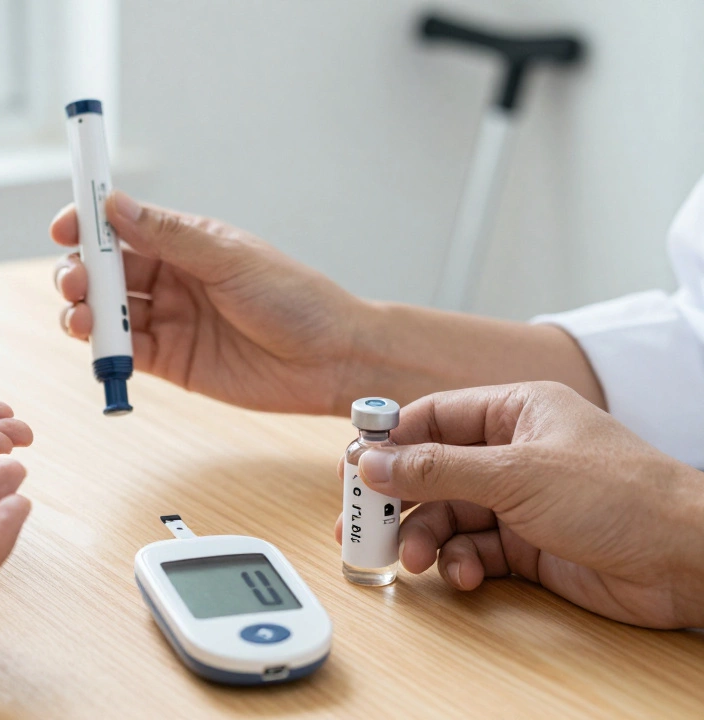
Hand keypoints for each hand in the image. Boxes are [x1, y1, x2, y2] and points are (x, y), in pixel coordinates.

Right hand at [50, 191, 366, 414]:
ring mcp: (167, 319)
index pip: (122, 225)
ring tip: (83, 317)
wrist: (331, 360)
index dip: (88, 223)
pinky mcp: (169, 361)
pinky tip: (99, 349)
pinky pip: (124, 353)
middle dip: (79, 273)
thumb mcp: (231, 260)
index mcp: (185, 242)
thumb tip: (115, 204)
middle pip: (104, 270)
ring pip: (106, 312)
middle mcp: (170, 277)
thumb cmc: (294, 299)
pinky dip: (104, 352)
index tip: (64, 228)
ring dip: (84, 311)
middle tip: (76, 283)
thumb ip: (170, 236)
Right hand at [334, 382, 703, 628]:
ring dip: (426, 537)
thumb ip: (437, 469)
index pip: (435, 416)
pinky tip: (462, 575)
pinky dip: (461, 563)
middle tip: (362, 526)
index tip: (353, 468)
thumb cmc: (619, 495)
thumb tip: (374, 462)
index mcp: (516, 411)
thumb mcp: (515, 474)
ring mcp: (521, 500)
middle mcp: (514, 452)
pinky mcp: (530, 546)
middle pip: (433, 471)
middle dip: (398, 500)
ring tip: (413, 559)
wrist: (686, 560)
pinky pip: (474, 550)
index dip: (391, 441)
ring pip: (449, 515)